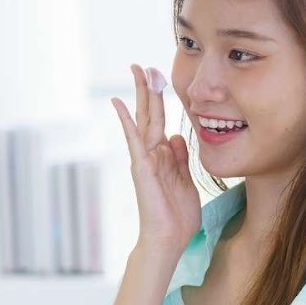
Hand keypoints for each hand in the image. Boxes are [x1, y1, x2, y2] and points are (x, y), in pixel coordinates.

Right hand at [111, 64, 200, 262]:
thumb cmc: (177, 216)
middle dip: (148, 88)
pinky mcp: (140, 167)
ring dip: (141, 94)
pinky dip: (125, 120)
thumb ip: (182, 158)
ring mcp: (144, 159)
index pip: (162, 121)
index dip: (161, 99)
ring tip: (137, 71)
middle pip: (150, 114)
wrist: (168, 239)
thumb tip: (179, 136)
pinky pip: (133, 139)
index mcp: (164, 156)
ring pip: (143, 120)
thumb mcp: (187, 180)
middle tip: (143, 65)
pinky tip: (118, 103)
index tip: (159, 77)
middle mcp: (151, 153)